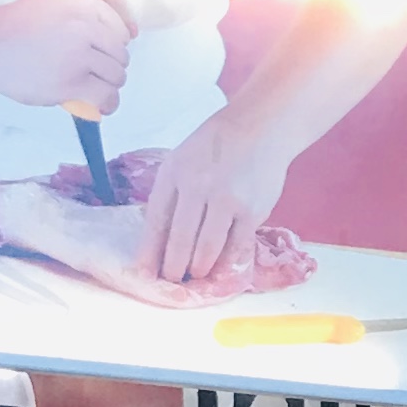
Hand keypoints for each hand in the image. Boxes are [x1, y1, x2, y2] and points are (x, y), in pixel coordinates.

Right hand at [0, 0, 133, 112]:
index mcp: (81, 2)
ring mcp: (77, 56)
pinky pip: (105, 96)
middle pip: (120, 52)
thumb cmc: (19, 22)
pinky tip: (103, 105)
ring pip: (116, 75)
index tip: (106, 49)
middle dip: (112, 62)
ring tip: (97, 85)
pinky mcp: (69, 83)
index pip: (120, 26)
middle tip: (95, 68)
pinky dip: (109, 103)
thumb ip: (91, 6)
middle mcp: (83, 26)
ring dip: (110, 82)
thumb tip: (134, 32)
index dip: (117, 40)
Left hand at [142, 101, 293, 288]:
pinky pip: (236, 246)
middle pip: (180, 239)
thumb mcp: (182, 160)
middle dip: (174, 267)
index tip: (145, 272)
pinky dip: (226, 262)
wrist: (261, 127)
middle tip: (172, 280)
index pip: (157, 220)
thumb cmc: (216, 146)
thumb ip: (171, 194)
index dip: (150, 251)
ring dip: (199, 268)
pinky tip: (221, 267)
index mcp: (175, 172)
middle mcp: (199, 186)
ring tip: (195, 275)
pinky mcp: (254, 211)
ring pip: (208, 248)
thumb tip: (160, 240)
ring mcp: (228, 199)